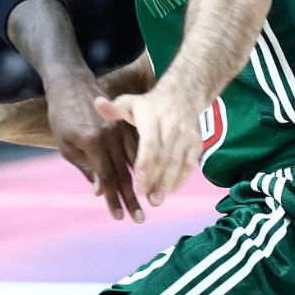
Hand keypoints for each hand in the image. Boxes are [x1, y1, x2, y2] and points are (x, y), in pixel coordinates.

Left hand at [52, 77, 142, 221]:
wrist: (71, 82)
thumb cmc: (62, 115)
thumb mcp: (65, 143)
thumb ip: (85, 167)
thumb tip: (99, 192)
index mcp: (94, 141)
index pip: (107, 177)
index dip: (112, 199)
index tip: (118, 218)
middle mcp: (113, 136)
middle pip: (127, 173)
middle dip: (132, 199)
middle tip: (139, 220)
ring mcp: (125, 128)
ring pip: (140, 160)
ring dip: (147, 184)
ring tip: (153, 203)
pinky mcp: (130, 123)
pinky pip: (143, 147)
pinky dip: (151, 164)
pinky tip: (158, 178)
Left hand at [95, 91, 200, 207]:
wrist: (183, 95)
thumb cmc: (149, 104)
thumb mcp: (129, 102)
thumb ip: (113, 109)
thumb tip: (97, 104)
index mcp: (153, 118)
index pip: (149, 143)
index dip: (144, 163)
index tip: (137, 180)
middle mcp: (172, 127)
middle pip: (164, 157)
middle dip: (154, 179)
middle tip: (143, 197)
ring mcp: (187, 136)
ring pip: (177, 163)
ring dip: (167, 183)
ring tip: (155, 200)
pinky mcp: (197, 144)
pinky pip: (189, 165)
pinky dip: (180, 180)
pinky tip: (168, 191)